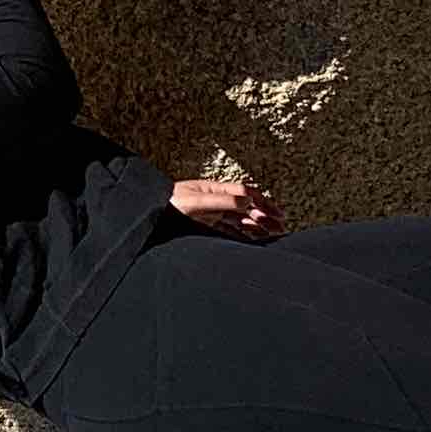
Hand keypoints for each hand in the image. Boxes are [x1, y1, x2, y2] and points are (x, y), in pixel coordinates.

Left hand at [171, 176, 285, 239]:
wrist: (149, 214)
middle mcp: (215, 201)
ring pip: (240, 220)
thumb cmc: (169, 203)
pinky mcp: (205, 228)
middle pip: (246, 207)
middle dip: (264, 215)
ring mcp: (211, 215)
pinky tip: (252, 242)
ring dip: (257, 226)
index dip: (263, 202)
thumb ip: (222, 201)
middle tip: (281, 227)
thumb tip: (247, 200)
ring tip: (273, 234)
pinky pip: (229, 232)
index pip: (245, 193)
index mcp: (215, 190)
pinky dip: (243, 236)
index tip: (277, 213)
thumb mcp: (196, 200)